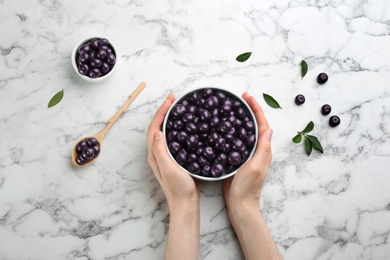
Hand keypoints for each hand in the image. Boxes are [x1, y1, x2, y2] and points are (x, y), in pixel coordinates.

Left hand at [147, 94, 199, 209]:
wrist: (185, 203)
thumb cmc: (178, 188)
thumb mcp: (168, 168)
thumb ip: (161, 150)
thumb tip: (158, 131)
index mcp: (154, 153)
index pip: (154, 127)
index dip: (160, 112)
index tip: (170, 100)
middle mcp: (157, 153)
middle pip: (158, 127)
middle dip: (164, 111)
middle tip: (174, 99)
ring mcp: (166, 156)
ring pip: (166, 132)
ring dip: (170, 118)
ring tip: (179, 108)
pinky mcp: (174, 159)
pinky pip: (174, 138)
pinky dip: (178, 128)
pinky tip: (187, 127)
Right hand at [223, 93, 281, 259]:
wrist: (240, 205)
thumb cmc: (248, 188)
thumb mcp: (256, 166)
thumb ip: (263, 148)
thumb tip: (268, 128)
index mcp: (263, 150)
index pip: (262, 124)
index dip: (256, 109)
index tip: (247, 96)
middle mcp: (257, 150)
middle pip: (254, 125)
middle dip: (249, 110)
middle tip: (238, 98)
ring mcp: (247, 154)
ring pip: (245, 132)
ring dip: (240, 119)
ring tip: (231, 108)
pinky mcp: (237, 159)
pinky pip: (236, 141)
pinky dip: (232, 131)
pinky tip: (222, 128)